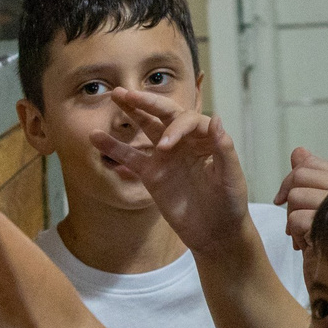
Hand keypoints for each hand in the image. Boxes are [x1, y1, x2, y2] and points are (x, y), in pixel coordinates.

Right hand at [92, 90, 252, 254]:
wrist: (215, 233)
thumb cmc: (230, 204)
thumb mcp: (231, 178)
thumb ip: (224, 149)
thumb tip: (215, 118)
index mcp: (206, 139)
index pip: (188, 120)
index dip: (177, 127)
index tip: (166, 145)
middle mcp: (185, 142)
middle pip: (165, 114)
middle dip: (147, 102)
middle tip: (127, 93)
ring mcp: (167, 156)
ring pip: (147, 128)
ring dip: (132, 112)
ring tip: (114, 96)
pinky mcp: (152, 174)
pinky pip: (130, 158)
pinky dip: (114, 148)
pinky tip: (95, 137)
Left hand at [275, 149, 327, 247]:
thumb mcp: (319, 207)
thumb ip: (312, 177)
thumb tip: (299, 152)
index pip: (311, 162)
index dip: (293, 177)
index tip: (285, 198)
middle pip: (300, 175)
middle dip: (289, 198)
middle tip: (295, 223)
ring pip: (296, 197)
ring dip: (294, 221)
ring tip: (306, 237)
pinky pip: (298, 218)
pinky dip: (297, 235)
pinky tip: (309, 246)